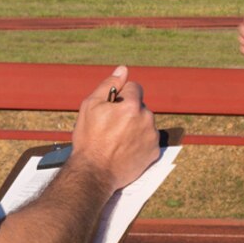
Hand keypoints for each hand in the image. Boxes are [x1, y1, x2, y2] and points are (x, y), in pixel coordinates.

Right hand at [69, 65, 158, 191]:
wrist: (94, 172)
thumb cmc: (89, 139)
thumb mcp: (90, 106)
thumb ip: (108, 85)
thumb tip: (123, 70)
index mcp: (132, 105)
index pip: (134, 87)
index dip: (121, 96)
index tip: (112, 108)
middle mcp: (146, 119)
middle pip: (140, 106)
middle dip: (129, 112)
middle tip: (111, 127)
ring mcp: (152, 137)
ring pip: (145, 123)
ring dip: (135, 126)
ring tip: (117, 140)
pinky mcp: (154, 152)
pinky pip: (148, 140)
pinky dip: (139, 142)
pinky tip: (125, 149)